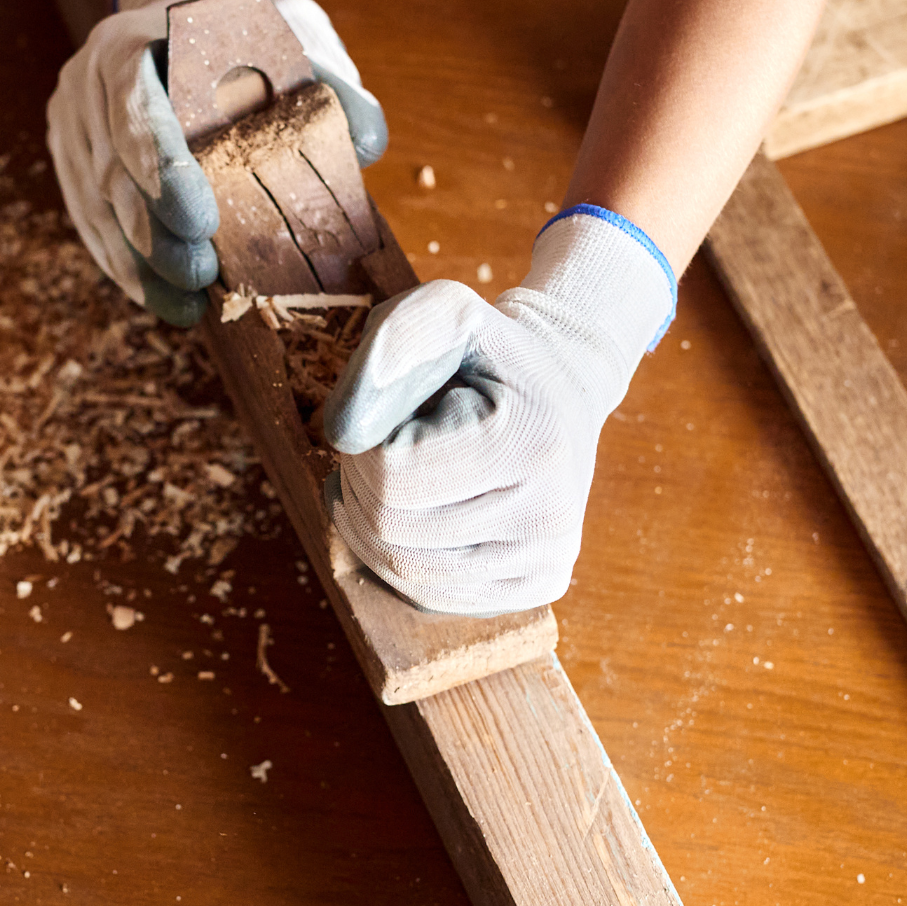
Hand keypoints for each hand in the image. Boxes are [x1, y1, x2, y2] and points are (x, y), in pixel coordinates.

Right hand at [46, 0, 385, 324]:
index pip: (134, 107)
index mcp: (132, 43)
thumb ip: (329, 83)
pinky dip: (128, 266)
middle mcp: (87, 83)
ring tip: (188, 302)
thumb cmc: (243, 39)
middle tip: (201, 274)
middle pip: (110, 168)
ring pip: (95, 206)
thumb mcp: (290, 40)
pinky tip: (165, 298)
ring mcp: (72, 126)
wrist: (189, 28)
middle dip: (153, 232)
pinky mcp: (72, 163)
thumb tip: (368, 142)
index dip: (161, 168)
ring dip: (141, 262)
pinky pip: (91, 224)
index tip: (200, 222)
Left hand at [320, 205, 676, 614]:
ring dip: (374, 523)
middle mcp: (550, 516)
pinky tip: (417, 514)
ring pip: (403, 572)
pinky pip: (429, 594)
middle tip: (388, 447)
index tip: (388, 418)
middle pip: (391, 532)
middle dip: (362, 486)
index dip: (362, 448)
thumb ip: (391, 344)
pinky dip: (401, 556)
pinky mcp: (536, 589)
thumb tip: (341, 432)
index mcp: (531, 442)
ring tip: (402, 477)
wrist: (564, 388)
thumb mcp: (445, 311)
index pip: (391, 478)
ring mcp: (547, 561)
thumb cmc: (489, 352)